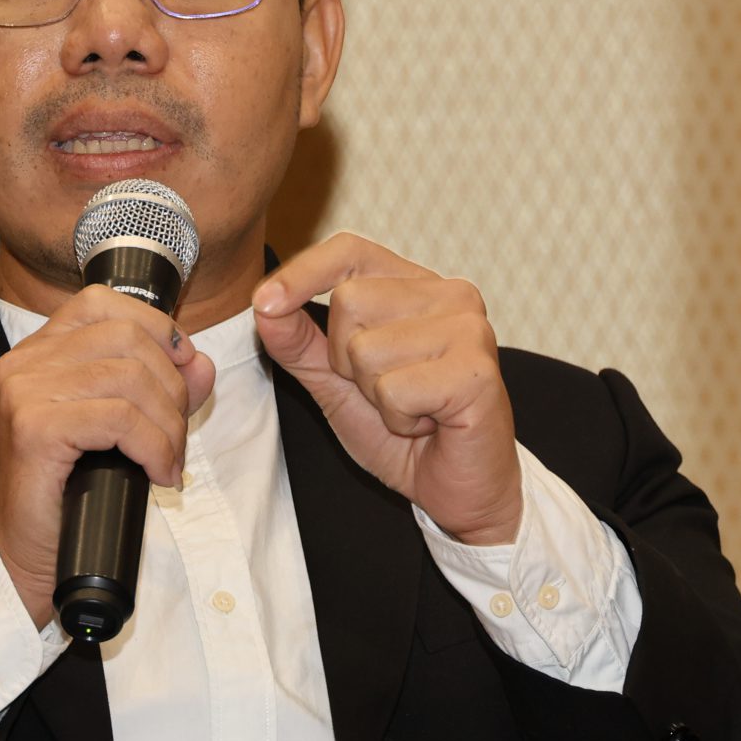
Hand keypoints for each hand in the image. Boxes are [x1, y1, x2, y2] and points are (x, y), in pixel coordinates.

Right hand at [0, 284, 215, 623]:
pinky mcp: (34, 427)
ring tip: (168, 460)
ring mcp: (24, 392)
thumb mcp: (122, 429)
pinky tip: (157, 474)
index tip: (182, 371)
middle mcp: (23, 363)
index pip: (102, 303)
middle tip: (175, 436)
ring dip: (167, 424)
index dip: (156, 328)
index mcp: (36, 352)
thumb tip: (200, 363)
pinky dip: (154, 446)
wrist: (29, 556)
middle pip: (127, 337)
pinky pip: (119, 417)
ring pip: (129, 377)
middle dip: (172, 387)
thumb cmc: (71, 494)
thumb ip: (160, 389)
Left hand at [254, 232, 521, 545]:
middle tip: (386, 391)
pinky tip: (427, 424)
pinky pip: (395, 390)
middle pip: (349, 300)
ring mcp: (469, 329)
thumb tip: (264, 306)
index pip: (350, 251)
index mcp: (418, 286)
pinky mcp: (476, 372)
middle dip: (346, 361)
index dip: (302, 273)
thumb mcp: (337, 383)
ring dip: (375, 396)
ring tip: (411, 409)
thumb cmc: (405, 433)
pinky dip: (399, 419)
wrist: (460, 489)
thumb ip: (300, 344)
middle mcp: (450, 295)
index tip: (264, 303)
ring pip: (367, 348)